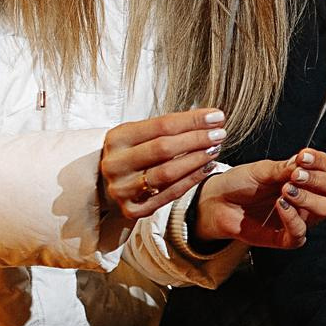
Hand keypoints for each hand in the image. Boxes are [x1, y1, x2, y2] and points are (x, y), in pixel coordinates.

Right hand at [100, 108, 226, 222]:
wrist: (105, 186)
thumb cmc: (131, 154)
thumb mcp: (138, 135)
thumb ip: (167, 128)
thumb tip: (210, 118)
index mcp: (117, 139)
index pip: (161, 125)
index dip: (192, 120)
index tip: (216, 116)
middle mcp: (115, 164)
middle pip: (164, 148)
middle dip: (197, 139)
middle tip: (220, 134)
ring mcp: (122, 189)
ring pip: (167, 173)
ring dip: (196, 160)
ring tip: (215, 150)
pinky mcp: (132, 209)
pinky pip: (169, 194)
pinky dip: (191, 180)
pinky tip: (207, 168)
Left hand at [196, 150, 325, 248]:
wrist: (216, 202)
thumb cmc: (239, 183)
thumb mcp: (261, 169)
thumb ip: (283, 168)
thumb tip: (303, 163)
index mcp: (304, 177)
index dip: (321, 161)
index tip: (304, 157)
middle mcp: (306, 197)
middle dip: (319, 180)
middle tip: (296, 176)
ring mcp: (298, 217)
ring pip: (325, 210)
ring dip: (309, 198)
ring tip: (285, 190)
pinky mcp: (284, 237)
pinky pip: (300, 233)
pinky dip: (293, 218)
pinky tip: (280, 205)